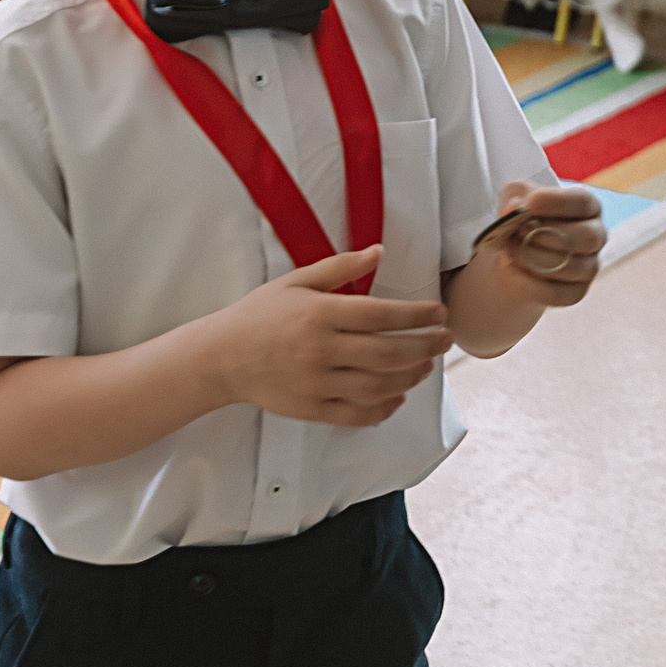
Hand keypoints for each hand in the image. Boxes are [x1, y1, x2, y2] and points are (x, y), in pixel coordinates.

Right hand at [204, 247, 453, 427]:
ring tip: (426, 366)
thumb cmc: (259, 316)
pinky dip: (384, 408)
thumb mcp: (296, 281)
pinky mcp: (310, 409)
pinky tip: (398, 395)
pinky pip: (357, 415)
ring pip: (379, 386)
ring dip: (411, 377)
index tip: (441, 313)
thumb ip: (341, 267)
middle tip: (445, 340)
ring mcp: (316, 383)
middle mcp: (321, 350)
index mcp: (320, 314)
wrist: (220, 358)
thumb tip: (378, 251)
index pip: (382, 315)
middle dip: (426, 347)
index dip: (418, 315)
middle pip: (389, 353)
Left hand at [479, 182, 607, 307]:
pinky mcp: (576, 292)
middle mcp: (596, 236)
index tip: (530, 203)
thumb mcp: (518, 198)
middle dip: (546, 235)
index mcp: (588, 207)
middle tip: (518, 231)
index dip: (558, 202)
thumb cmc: (525, 217)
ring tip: (510, 249)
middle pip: (587, 237)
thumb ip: (516, 198)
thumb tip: (514, 209)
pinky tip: (511, 270)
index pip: (583, 202)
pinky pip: (556, 294)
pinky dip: (528, 284)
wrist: (518, 252)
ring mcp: (590, 267)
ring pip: (570, 267)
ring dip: (532, 258)